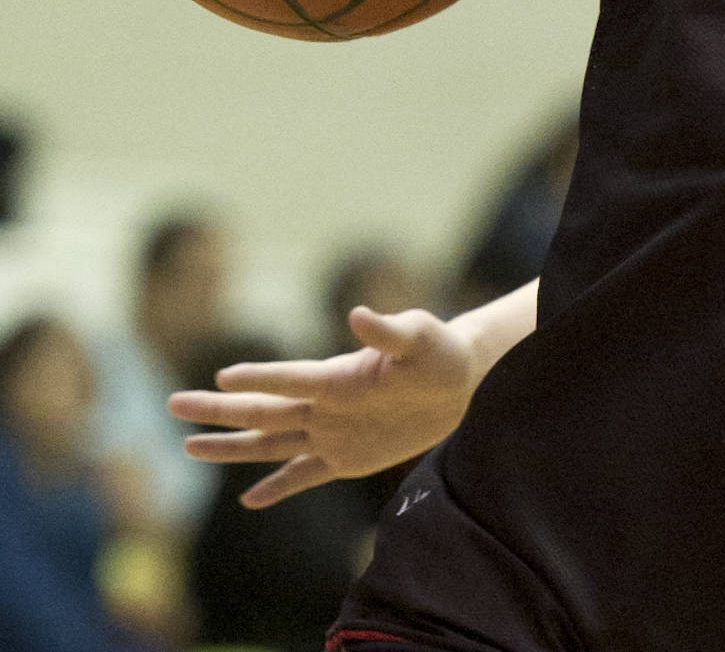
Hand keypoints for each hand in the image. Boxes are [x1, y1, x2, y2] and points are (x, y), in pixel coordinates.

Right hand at [168, 305, 477, 507]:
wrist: (461, 381)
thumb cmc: (439, 350)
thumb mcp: (420, 337)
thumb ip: (390, 331)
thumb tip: (360, 314)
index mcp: (337, 377)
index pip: (291, 379)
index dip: (261, 378)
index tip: (223, 375)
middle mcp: (325, 406)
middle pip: (263, 411)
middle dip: (219, 409)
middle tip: (174, 404)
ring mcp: (332, 433)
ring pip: (271, 443)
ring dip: (232, 446)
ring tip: (189, 445)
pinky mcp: (349, 459)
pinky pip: (306, 476)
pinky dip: (279, 488)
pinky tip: (248, 500)